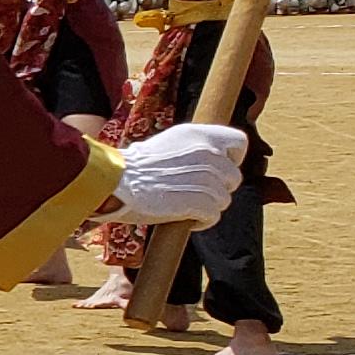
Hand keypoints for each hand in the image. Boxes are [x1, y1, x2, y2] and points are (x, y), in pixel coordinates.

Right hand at [110, 121, 247, 224]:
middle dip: (218, 188)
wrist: (114, 181)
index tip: (218, 169)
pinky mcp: (199, 201)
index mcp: (200, 134)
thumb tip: (213, 160)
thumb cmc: (135, 166)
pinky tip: (186, 219)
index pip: (239, 142)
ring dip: (208, 206)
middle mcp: (207, 152)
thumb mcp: (169, 142)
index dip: (233, 158)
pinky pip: (214, 216)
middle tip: (194, 192)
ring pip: (224, 199)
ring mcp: (205, 178)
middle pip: (233, 177)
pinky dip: (202, 221)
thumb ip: (195, 148)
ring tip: (185, 206)